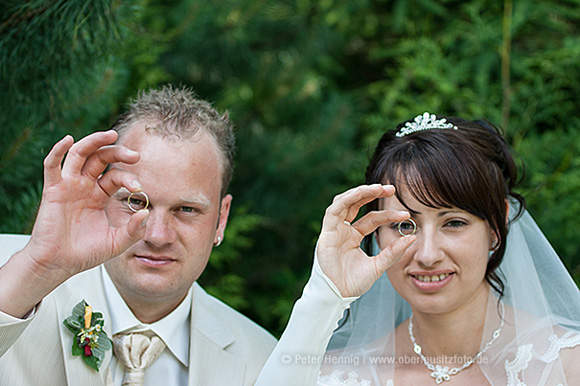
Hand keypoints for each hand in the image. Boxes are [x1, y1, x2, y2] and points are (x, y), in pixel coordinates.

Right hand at [0, 131, 147, 316]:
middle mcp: (85, 186)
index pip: (116, 176)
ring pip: (80, 154)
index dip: (129, 178)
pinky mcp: (53, 190)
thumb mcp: (117, 242)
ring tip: (110, 134)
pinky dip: (58, 150)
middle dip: (118, 152)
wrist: (59, 264)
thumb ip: (133, 230)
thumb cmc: (85, 253)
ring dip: (95, 141)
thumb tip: (146, 213)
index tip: (139, 188)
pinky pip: (52, 166)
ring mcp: (69, 185)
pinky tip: (68, 140)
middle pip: (101, 158)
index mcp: (100, 195)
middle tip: (135, 155)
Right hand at [316, 184, 415, 297]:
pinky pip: (334, 211)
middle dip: (373, 193)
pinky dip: (346, 199)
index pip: (372, 219)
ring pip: (345, 202)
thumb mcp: (379, 265)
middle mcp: (343, 230)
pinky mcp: (327, 233)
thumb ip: (393, 252)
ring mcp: (334, 230)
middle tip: (391, 188)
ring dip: (361, 192)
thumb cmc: (353, 284)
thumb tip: (413, 237)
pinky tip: (360, 193)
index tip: (406, 215)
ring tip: (378, 188)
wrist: (337, 296)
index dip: (388, 215)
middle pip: (357, 204)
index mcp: (354, 237)